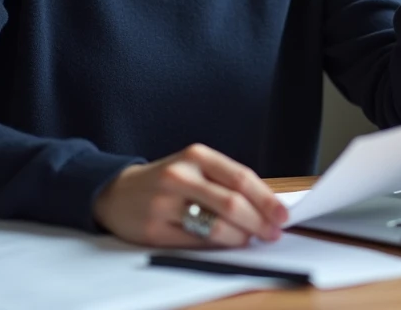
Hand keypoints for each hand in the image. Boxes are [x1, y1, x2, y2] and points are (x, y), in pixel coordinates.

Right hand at [93, 144, 287, 247]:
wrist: (117, 192)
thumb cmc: (166, 180)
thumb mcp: (195, 167)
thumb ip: (227, 181)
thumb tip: (267, 206)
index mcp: (196, 155)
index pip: (241, 177)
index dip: (267, 199)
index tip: (283, 215)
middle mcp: (180, 175)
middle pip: (232, 203)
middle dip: (259, 222)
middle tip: (272, 233)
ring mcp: (165, 203)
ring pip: (216, 226)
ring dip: (241, 237)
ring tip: (249, 239)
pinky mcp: (154, 229)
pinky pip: (196, 242)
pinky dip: (218, 246)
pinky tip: (226, 244)